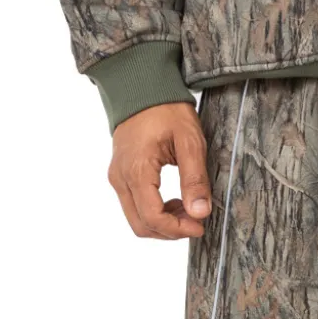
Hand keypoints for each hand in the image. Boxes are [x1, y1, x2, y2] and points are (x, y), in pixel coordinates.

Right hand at [107, 102, 212, 240]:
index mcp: (137, 171)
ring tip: (188, 209)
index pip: (152, 218)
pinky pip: (134, 205)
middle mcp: (121, 178)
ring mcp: (117, 177)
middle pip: (141, 225)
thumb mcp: (190, 141)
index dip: (178, 229)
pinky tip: (174, 201)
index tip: (200, 226)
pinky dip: (154, 212)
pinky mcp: (120, 175)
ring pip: (136, 219)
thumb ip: (195, 179)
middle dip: (171, 230)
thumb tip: (200, 213)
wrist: (143, 88)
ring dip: (163, 222)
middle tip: (197, 220)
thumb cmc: (167, 110)